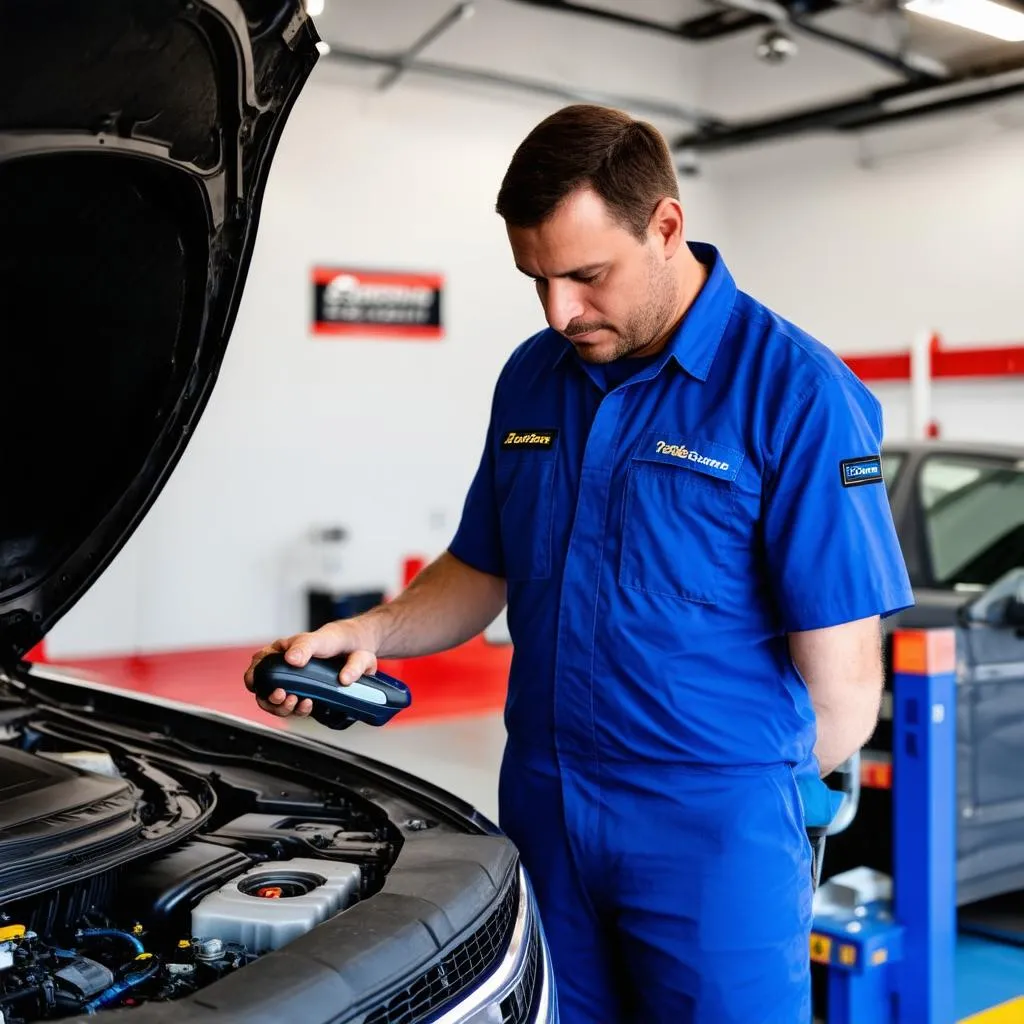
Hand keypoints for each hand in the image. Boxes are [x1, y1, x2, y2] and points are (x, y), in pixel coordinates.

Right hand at [243, 620, 379, 719]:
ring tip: (296, 702)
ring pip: (279, 703)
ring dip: (283, 708)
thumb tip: (294, 660)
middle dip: (269, 699)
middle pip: (264, 690)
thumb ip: (307, 646)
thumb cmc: (337, 638)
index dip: (253, 678)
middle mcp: (286, 670)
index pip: (258, 665)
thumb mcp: (321, 637)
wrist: (360, 648)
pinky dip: (299, 710)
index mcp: (282, 652)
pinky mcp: (309, 696)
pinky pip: (298, 708)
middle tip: (282, 696)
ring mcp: (297, 685)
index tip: (259, 685)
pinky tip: (308, 704)